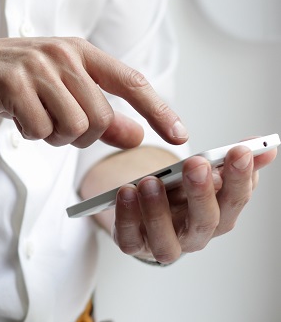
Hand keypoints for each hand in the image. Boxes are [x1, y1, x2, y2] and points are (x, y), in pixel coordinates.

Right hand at [0, 37, 187, 148]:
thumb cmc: (3, 82)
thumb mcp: (55, 92)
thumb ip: (97, 113)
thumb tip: (136, 135)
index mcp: (78, 50)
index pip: (131, 82)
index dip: (159, 110)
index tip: (179, 136)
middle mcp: (62, 53)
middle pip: (100, 117)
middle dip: (79, 136)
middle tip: (51, 126)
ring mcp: (37, 66)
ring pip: (74, 127)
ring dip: (52, 136)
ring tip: (31, 118)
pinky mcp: (12, 83)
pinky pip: (40, 130)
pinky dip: (29, 134)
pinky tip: (13, 117)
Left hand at [112, 142, 276, 263]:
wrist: (145, 214)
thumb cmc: (179, 195)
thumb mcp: (203, 176)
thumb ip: (229, 162)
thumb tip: (264, 146)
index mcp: (219, 216)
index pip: (236, 200)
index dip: (240, 177)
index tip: (239, 151)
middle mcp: (195, 235)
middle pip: (205, 221)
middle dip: (202, 192)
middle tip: (196, 164)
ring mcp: (163, 244)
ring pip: (166, 239)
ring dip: (158, 210)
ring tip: (150, 181)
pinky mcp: (134, 244)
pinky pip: (129, 238)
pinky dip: (127, 217)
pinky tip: (126, 192)